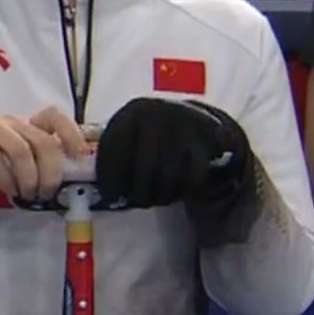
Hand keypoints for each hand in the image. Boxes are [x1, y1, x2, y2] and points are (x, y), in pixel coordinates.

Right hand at [0, 108, 93, 203]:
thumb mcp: (16, 163)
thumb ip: (38, 164)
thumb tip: (66, 180)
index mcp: (25, 124)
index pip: (53, 117)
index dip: (70, 133)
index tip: (78, 157)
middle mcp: (10, 120)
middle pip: (42, 141)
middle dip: (49, 173)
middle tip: (45, 194)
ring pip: (20, 150)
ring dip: (28, 178)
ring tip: (27, 195)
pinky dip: (5, 178)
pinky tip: (8, 190)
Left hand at [95, 96, 252, 216]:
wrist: (196, 118)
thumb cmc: (154, 135)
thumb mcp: (133, 134)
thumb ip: (118, 156)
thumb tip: (108, 195)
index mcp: (132, 112)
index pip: (113, 149)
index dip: (109, 178)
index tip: (110, 197)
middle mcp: (156, 114)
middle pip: (143, 168)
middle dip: (139, 194)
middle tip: (139, 202)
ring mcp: (183, 126)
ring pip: (168, 177)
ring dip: (161, 196)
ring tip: (158, 199)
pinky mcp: (205, 140)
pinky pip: (192, 178)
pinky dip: (185, 191)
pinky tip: (179, 192)